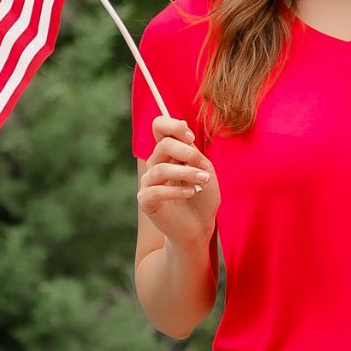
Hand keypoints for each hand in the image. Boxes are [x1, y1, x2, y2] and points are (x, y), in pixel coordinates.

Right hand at [138, 116, 219, 247]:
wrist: (199, 226)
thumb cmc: (203, 197)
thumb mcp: (204, 170)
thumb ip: (194, 153)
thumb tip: (185, 137)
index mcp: (169, 152)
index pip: (159, 126)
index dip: (172, 125)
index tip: (190, 137)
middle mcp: (156, 163)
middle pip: (162, 145)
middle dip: (186, 153)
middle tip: (203, 166)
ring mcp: (148, 182)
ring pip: (161, 168)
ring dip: (186, 173)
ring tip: (204, 180)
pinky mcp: (146, 200)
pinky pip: (156, 190)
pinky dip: (176, 190)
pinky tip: (191, 193)